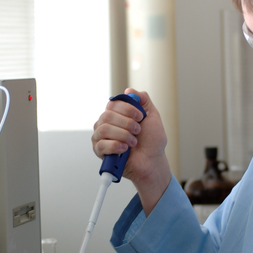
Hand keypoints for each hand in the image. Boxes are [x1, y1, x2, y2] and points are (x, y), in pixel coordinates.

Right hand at [91, 88, 171, 213]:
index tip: (140, 117)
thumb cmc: (152, 141)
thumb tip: (128, 90)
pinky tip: (125, 149)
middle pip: (107, 115)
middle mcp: (106, 123)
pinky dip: (115, 145)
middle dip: (126, 123)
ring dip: (123, 135)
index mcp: (117, 114)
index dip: (127, 109)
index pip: (113, 104)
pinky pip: (101, 144)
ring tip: (133, 142)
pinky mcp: (99, 151)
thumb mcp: (152, 116)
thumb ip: (143, 100)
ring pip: (104, 129)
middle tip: (138, 131)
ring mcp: (101, 137)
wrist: (152, 161)